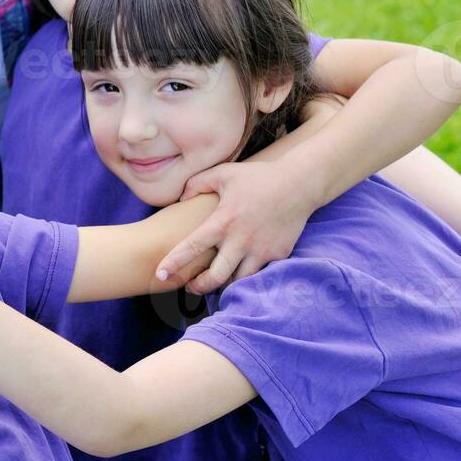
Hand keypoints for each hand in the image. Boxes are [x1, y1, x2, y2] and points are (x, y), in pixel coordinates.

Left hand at [157, 159, 317, 293]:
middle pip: (216, 277)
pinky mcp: (278, 255)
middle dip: (199, 286)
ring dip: (223, 285)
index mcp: (223, 221)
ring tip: (213, 283)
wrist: (300, 184)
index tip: (160, 273)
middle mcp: (241, 240)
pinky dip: (246, 279)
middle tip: (189, 286)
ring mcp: (262, 250)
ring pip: (238, 281)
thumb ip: (196, 184)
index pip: (193, 247)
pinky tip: (237, 276)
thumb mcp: (223, 173)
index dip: (174, 262)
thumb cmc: (258, 177)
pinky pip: (259, 274)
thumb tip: (180, 199)